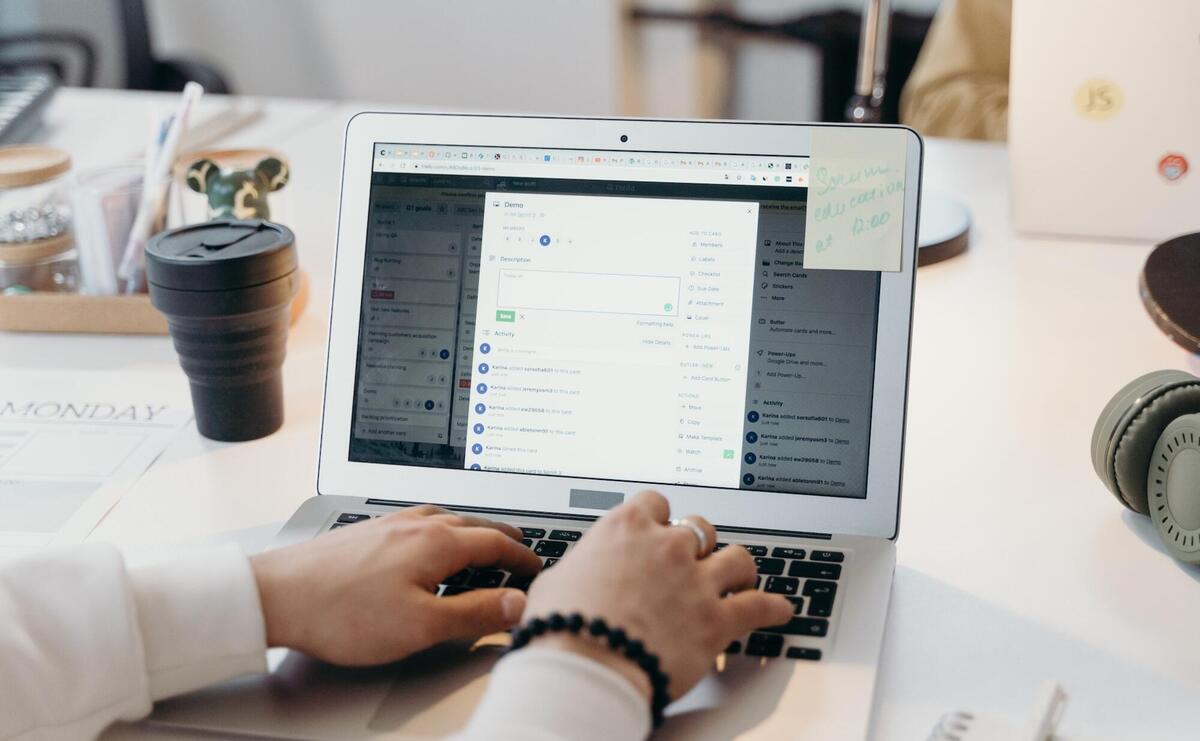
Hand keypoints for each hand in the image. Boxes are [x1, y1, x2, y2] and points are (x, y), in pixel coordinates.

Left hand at [250, 505, 541, 664]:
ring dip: (473, 529)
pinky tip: (428, 538)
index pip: (496, 545)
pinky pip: (420, 520)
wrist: (275, 594)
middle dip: (503, 537)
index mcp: (438, 542)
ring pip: (446, 518)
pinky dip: (442, 527)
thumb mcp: (421, 626)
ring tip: (482, 540)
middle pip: (475, 524)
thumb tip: (520, 604)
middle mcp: (417, 524)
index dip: (523, 558)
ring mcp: (389, 523)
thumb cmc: (343, 613)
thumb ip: (475, 613)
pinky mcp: (366, 530)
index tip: (539, 568)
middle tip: (522, 548)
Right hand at [522, 491, 792, 700]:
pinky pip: (759, 606)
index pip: (654, 503)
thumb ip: (580, 568)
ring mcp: (696, 581)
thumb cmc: (563, 625)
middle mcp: (667, 546)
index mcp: (626, 528)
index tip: (657, 529)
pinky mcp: (717, 620)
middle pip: (699, 527)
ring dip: (738, 569)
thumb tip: (575, 575)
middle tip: (694, 559)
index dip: (658, 519)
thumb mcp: (557, 581)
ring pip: (737, 559)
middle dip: (699, 543)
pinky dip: (773, 608)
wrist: (586, 666)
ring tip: (739, 578)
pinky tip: (780, 609)